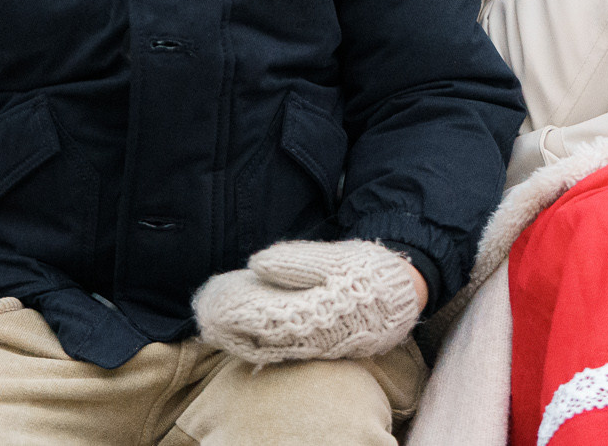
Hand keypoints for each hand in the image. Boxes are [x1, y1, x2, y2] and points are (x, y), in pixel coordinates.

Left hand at [193, 240, 422, 364]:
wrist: (402, 292)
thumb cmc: (368, 270)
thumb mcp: (336, 257)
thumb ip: (297, 261)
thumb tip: (257, 262)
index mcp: (316, 312)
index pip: (265, 316)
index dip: (236, 310)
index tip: (214, 298)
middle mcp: (314, 337)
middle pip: (261, 337)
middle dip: (230, 327)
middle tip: (205, 313)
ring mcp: (317, 346)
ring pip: (270, 348)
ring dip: (240, 338)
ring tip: (215, 325)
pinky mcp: (321, 347)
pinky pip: (283, 351)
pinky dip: (259, 344)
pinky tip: (243, 336)